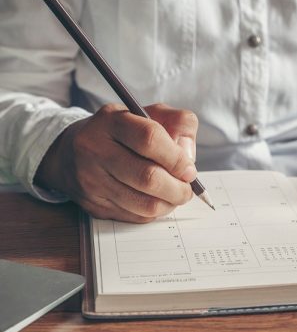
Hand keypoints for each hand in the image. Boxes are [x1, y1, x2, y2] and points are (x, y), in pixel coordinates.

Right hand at [35, 103, 198, 221]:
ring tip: (175, 195)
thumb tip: (188, 156)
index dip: (177, 158)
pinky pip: (136, 217)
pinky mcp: (94, 205)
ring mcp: (91, 180)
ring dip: (169, 203)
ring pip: (144, 204)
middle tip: (187, 188)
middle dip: (178, 188)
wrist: (72, 152)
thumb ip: (179, 124)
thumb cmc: (122, 133)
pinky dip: (154, 212)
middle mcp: (95, 149)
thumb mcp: (150, 114)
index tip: (189, 169)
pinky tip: (156, 200)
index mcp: (111, 121)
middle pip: (148, 177)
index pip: (150, 139)